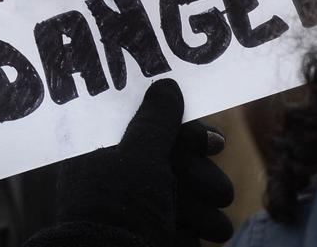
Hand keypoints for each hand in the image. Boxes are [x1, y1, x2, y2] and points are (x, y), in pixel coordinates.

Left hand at [56, 79, 233, 245]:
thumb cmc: (121, 209)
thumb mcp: (140, 155)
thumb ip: (157, 119)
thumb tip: (165, 85)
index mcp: (100, 153)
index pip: (145, 126)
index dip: (182, 131)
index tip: (210, 143)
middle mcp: (117, 178)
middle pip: (172, 157)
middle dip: (200, 171)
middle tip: (216, 188)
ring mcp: (138, 209)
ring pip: (188, 188)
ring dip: (207, 200)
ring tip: (215, 220)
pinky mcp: (157, 233)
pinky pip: (191, 219)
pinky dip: (204, 224)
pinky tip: (211, 232)